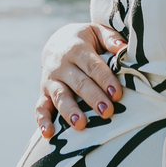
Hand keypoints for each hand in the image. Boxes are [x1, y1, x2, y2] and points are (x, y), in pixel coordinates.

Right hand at [36, 23, 126, 137]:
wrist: (57, 41)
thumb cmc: (85, 40)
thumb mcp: (97, 32)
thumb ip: (111, 39)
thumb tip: (125, 48)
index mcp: (77, 48)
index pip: (92, 65)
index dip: (105, 79)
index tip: (117, 94)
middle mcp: (61, 65)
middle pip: (78, 83)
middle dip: (93, 98)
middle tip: (107, 112)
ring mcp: (50, 80)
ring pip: (59, 96)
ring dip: (69, 111)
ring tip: (80, 124)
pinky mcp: (43, 93)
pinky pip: (40, 107)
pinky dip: (42, 121)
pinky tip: (49, 134)